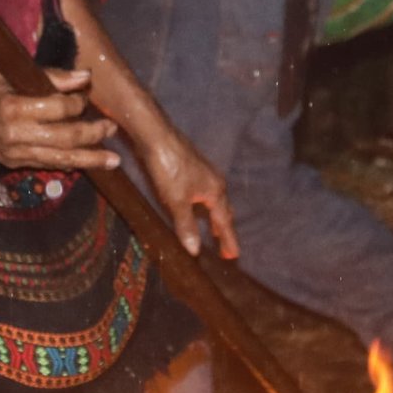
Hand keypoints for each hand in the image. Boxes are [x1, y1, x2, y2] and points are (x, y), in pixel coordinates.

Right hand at [0, 66, 119, 171]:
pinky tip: (86, 162)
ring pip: (59, 159)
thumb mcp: (11, 74)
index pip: (57, 109)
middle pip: (64, 138)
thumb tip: (84, 77)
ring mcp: (13, 153)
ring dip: (89, 159)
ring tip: (112, 161)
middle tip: (111, 128)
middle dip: (92, 134)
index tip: (85, 94)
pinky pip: (46, 164)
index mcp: (12, 108)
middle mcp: (14, 135)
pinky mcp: (13, 163)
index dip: (76, 102)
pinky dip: (68, 163)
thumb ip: (51, 77)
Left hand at [133, 125, 238, 257]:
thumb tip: (195, 250)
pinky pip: (206, 192)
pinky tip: (196, 205)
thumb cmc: (169, 168)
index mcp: (215, 191)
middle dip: (224, 229)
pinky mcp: (193, 167)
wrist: (157, 136)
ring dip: (215, 216)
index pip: (224, 222)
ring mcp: (205, 172)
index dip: (228, 240)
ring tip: (213, 229)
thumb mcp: (177, 201)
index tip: (234, 256)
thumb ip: (186, 225)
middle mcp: (215, 181)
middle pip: (224, 210)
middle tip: (225, 248)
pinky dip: (206, 205)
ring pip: (215, 200)